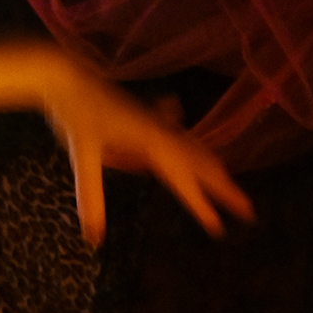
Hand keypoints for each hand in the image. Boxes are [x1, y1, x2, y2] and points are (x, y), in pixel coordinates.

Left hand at [35, 60, 254, 245]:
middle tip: (248, 210)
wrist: (64, 74)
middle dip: (223, 188)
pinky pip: (173, 130)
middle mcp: (161, 131)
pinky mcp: (140, 112)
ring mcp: (153, 119)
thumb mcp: (81, 156)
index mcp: (153, 142)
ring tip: (227, 178)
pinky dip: (186, 137)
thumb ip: (91, 197)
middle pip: (199, 164)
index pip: (183, 182)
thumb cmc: (74, 114)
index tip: (221, 229)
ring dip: (210, 164)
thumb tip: (94, 238)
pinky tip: (177, 113)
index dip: (202, 207)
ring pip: (191, 145)